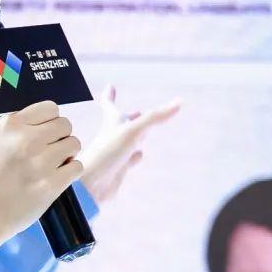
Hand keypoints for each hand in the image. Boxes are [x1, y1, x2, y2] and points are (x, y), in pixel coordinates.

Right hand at [0, 100, 82, 259]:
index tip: (45, 132)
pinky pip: (76, 167)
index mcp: (9, 125)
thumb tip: (45, 120)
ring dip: (67, 154)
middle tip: (50, 151)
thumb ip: (16, 128)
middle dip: (61, 137)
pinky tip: (56, 178)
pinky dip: (70, 172)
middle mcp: (25, 140)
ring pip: (74, 144)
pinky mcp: (50, 185)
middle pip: (65, 125)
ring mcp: (39, 163)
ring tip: (52, 165)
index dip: (50, 120)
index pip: (50, 108)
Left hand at [78, 85, 180, 206]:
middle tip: (136, 111)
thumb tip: (179, 101)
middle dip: (129, 116)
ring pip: (127, 141)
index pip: (110, 105)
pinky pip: (129, 160)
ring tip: (143, 133)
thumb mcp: (134, 131)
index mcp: (112, 123)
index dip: (110, 95)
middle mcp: (113, 136)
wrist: (92, 185)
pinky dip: (135, 156)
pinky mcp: (120, 169)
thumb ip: (156, 117)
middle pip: (121, 122)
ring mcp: (116, 153)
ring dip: (134, 135)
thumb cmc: (107, 153)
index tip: (110, 87)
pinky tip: (139, 155)